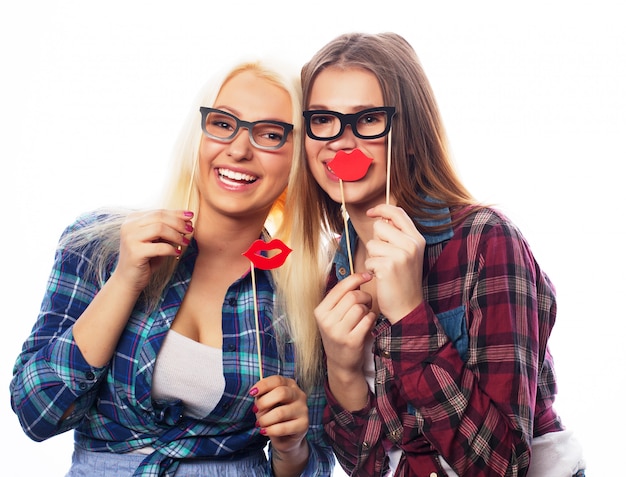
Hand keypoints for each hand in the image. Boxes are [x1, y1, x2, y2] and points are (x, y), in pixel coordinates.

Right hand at [115, 209, 192, 292]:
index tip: (191, 217)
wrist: (129, 280)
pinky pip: (159, 247)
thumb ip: (167, 229)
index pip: (159, 212)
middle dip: (178, 223)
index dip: (177, 214)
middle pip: (159, 217)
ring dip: (176, 235)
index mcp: (133, 219)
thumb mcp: (157, 240)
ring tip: (185, 242)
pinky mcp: (134, 252)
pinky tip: (177, 252)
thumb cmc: (146, 259)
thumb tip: (187, 221)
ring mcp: (130, 238)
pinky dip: (171, 249)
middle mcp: (129, 226)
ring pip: (159, 229)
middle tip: (190, 230)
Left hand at [250, 376, 308, 457]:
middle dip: (264, 402)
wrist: (285, 437)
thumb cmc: (273, 416)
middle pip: (281, 393)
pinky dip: (270, 430)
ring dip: (265, 420)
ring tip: (260, 424)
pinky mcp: (303, 424)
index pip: (277, 380)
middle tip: (255, 410)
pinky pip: (283, 428)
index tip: (252, 393)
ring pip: (280, 413)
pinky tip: (265, 431)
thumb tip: (256, 395)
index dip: (263, 385)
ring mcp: (303, 409)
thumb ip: (262, 397)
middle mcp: (299, 394)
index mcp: (290, 385)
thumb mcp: (266, 404)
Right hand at [314, 272, 375, 379]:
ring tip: (365, 314)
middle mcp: (326, 321)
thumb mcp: (331, 316)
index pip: (340, 287)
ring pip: (360, 307)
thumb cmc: (339, 333)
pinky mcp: (351, 341)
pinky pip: (367, 320)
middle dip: (364, 296)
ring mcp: (338, 332)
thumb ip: (339, 298)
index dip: (356, 278)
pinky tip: (368, 323)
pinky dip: (371, 318)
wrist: (341, 363)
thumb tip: (357, 276)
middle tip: (367, 302)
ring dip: (368, 308)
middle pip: (352, 296)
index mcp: (320, 311)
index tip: (367, 275)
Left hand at [364, 204, 425, 322]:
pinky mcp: (389, 266)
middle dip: (376, 241)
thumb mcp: (407, 254)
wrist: (408, 307)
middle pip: (380, 226)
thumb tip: (380, 217)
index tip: (371, 212)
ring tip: (384, 269)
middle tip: (386, 258)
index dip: (382, 209)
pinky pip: (369, 260)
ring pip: (372, 244)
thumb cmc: (402, 280)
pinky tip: (381, 278)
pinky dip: (371, 269)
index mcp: (417, 239)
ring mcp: (401, 255)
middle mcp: (411, 244)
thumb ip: (397, 235)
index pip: (398, 213)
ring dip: (373, 257)